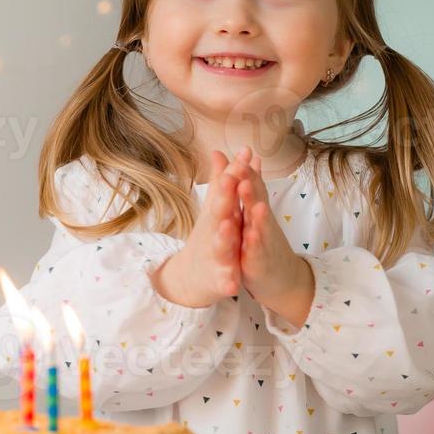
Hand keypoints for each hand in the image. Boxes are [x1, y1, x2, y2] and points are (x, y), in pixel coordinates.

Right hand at [150, 147, 247, 306]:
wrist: (190, 277)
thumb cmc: (208, 238)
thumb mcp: (214, 209)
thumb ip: (221, 181)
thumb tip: (221, 150)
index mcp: (216, 215)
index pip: (225, 190)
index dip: (233, 172)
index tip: (243, 154)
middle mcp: (213, 232)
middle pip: (218, 213)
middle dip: (224, 197)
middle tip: (229, 179)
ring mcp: (215, 256)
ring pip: (220, 246)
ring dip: (223, 237)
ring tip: (227, 227)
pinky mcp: (217, 279)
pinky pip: (223, 280)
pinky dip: (226, 281)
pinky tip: (232, 283)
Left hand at [236, 155, 315, 326]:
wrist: (282, 278)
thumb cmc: (264, 240)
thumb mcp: (255, 210)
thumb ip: (252, 183)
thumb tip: (250, 154)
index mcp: (256, 210)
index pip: (253, 187)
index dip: (248, 172)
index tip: (242, 153)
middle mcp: (262, 224)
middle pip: (257, 203)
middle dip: (251, 188)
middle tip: (244, 170)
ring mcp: (263, 244)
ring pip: (260, 228)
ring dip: (258, 218)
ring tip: (256, 206)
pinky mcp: (259, 264)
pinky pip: (256, 255)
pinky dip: (254, 248)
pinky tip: (251, 239)